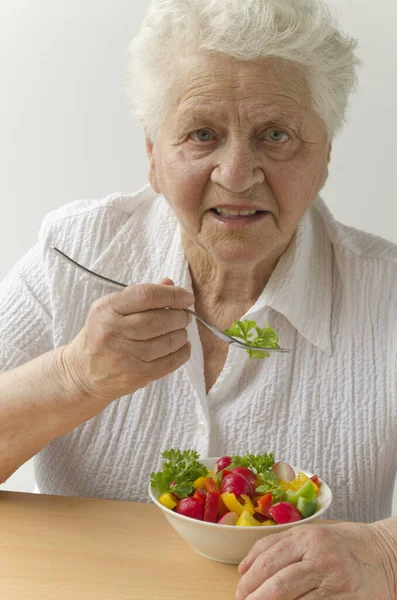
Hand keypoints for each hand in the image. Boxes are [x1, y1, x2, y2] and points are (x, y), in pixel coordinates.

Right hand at [61, 279, 193, 406]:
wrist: (83, 373)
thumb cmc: (101, 335)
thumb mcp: (112, 310)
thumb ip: (141, 296)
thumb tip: (170, 284)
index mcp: (106, 309)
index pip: (146, 295)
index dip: (172, 295)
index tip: (187, 297)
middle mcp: (113, 331)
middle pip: (159, 319)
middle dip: (180, 316)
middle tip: (184, 316)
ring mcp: (124, 356)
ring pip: (167, 341)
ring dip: (181, 334)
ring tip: (180, 331)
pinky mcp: (135, 375)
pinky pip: (169, 362)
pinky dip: (182, 352)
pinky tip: (182, 346)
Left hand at [236, 522, 395, 598]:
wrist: (385, 555)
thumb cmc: (342, 544)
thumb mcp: (309, 535)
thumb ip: (276, 546)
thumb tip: (243, 568)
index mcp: (307, 538)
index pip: (267, 561)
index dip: (249, 581)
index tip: (239, 592)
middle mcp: (320, 558)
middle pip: (278, 584)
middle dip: (255, 599)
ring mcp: (335, 582)